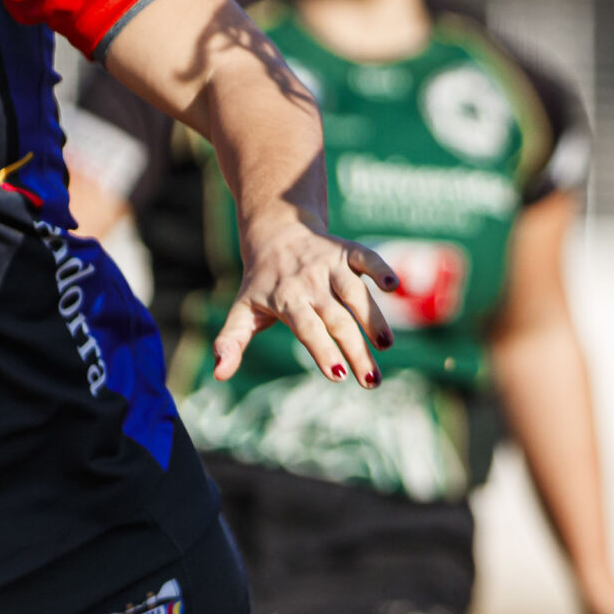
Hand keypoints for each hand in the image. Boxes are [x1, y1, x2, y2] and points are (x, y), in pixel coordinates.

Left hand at [213, 219, 398, 385]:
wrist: (276, 233)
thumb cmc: (261, 283)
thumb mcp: (242, 311)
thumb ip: (231, 342)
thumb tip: (218, 375)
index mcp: (286, 299)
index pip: (307, 328)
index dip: (321, 350)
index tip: (336, 375)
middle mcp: (310, 282)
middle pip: (336, 319)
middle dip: (355, 350)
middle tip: (371, 381)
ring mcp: (331, 265)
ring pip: (355, 293)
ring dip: (373, 318)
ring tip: (386, 345)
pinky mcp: (348, 251)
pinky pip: (368, 258)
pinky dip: (381, 269)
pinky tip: (395, 286)